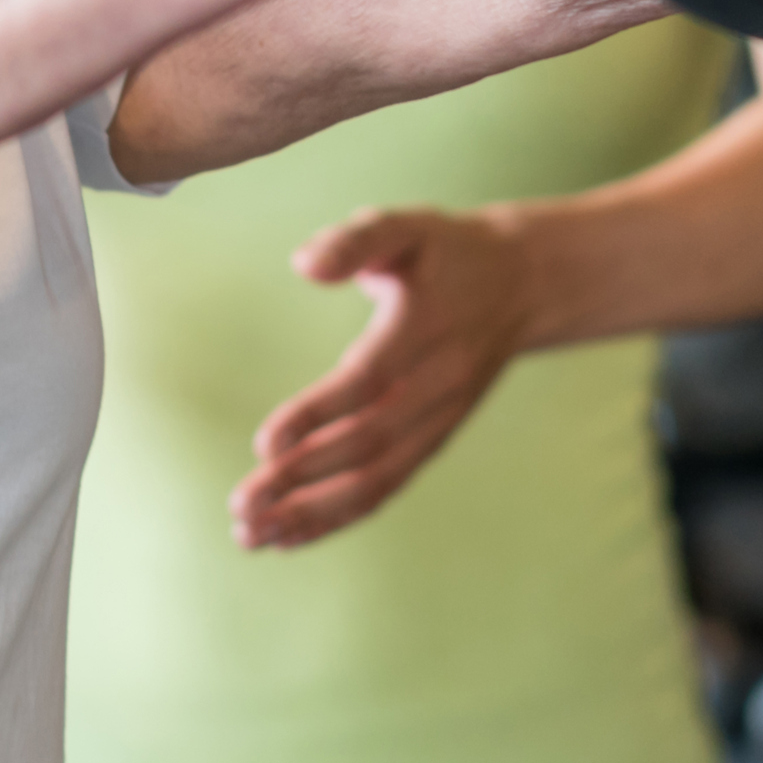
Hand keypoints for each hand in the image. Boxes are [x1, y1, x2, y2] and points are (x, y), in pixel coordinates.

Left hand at [229, 206, 537, 549]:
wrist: (521, 284)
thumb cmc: (445, 251)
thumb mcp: (404, 226)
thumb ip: (353, 241)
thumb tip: (302, 264)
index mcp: (426, 329)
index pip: (368, 380)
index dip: (317, 413)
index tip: (264, 441)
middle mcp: (438, 385)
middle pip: (367, 444)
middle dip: (301, 479)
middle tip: (241, 503)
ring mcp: (439, 421)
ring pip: (377, 480)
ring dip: (313, 513)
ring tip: (251, 534)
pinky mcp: (433, 441)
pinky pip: (386, 488)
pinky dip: (337, 517)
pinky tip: (287, 536)